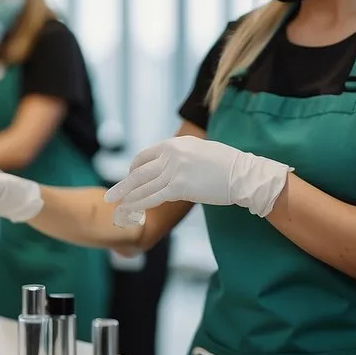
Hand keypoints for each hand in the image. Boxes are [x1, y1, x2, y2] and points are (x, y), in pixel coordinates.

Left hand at [104, 136, 290, 218]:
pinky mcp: (179, 187)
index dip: (134, 169)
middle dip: (123, 185)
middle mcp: (171, 154)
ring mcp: (174, 170)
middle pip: (139, 171)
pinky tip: (130, 210)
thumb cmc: (227, 165)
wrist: (244, 174)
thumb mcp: (200, 151)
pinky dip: (139, 204)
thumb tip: (171, 166)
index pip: (145, 156)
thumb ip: (182, 157)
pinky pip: (153, 197)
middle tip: (110, 195)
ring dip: (128, 198)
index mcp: (175, 144)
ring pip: (143, 186)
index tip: (130, 179)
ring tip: (116, 207)